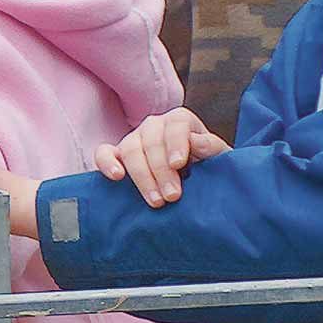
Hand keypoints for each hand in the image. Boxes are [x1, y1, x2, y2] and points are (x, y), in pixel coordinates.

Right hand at [93, 107, 230, 207]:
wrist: (195, 182)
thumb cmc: (210, 167)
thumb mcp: (219, 157)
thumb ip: (212, 147)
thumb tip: (198, 143)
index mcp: (180, 121)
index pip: (176, 125)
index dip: (177, 143)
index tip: (178, 165)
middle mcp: (154, 125)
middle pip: (151, 142)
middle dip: (161, 171)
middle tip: (172, 197)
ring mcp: (133, 138)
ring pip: (130, 150)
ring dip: (141, 176)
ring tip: (155, 201)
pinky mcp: (116, 154)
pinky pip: (104, 153)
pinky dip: (107, 163)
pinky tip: (117, 176)